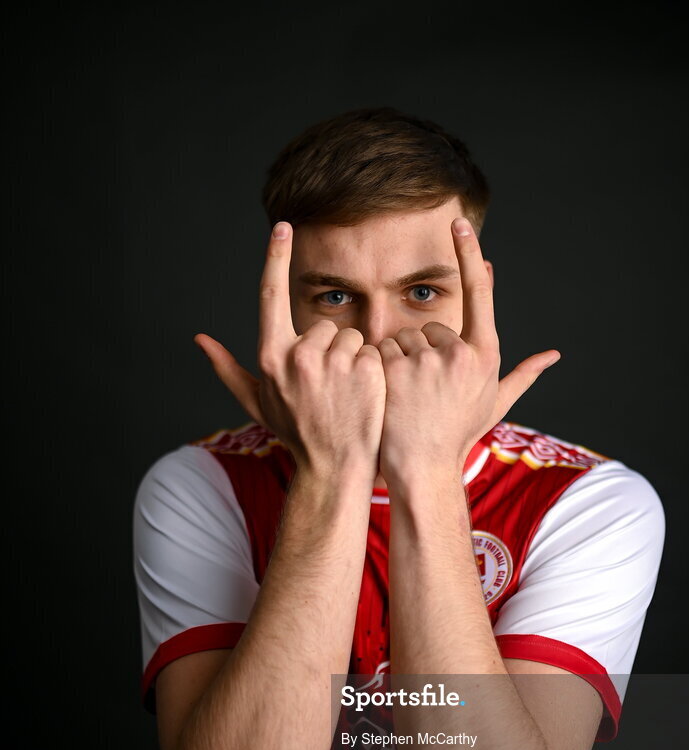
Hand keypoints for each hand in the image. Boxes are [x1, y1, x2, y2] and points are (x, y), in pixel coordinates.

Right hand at [194, 222, 385, 479]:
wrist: (333, 468)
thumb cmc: (295, 435)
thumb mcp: (258, 403)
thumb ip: (227, 368)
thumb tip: (199, 339)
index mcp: (271, 357)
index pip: (271, 295)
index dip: (276, 257)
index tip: (283, 227)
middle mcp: (299, 355)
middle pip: (324, 325)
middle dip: (330, 349)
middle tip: (330, 388)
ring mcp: (334, 362)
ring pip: (351, 337)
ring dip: (353, 360)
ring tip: (348, 395)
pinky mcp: (367, 370)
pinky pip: (374, 351)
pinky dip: (374, 370)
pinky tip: (367, 397)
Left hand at [377, 216, 559, 481]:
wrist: (423, 467)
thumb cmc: (458, 435)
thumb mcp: (494, 404)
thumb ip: (522, 374)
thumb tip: (553, 355)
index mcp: (485, 355)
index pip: (478, 295)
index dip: (469, 257)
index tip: (459, 225)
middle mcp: (461, 353)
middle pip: (427, 328)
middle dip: (419, 353)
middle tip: (422, 392)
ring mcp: (428, 360)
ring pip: (401, 339)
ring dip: (397, 362)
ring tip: (406, 397)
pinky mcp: (398, 368)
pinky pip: (380, 349)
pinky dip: (378, 368)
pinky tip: (387, 395)